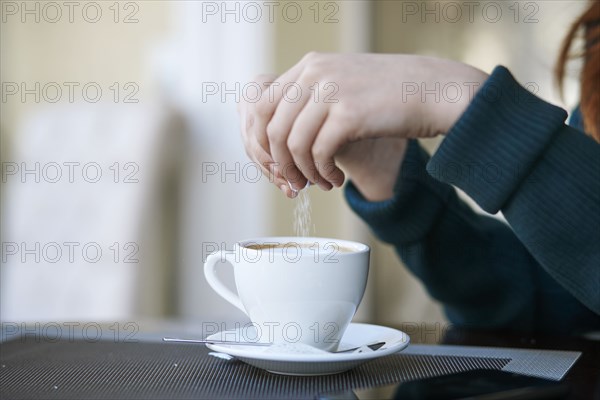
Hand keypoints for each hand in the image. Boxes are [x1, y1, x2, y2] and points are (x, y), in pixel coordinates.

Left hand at [240, 53, 487, 196]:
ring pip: (293, 144)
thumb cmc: (390, 94)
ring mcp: (331, 91)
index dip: (263, 142)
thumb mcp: (344, 84)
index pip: (262, 105)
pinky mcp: (349, 113)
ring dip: (303, 173)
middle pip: (271, 127)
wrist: (435, 91)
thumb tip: (279, 135)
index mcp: (310, 66)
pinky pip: (319, 153)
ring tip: (320, 184)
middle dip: (278, 163)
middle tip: (294, 182)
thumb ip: (313, 99)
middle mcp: (315, 73)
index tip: (277, 164)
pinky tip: (336, 181)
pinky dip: (323, 173)